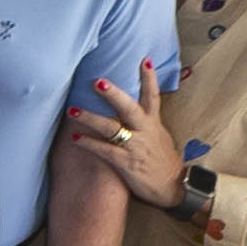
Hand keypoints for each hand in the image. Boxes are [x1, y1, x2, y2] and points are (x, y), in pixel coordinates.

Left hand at [66, 59, 181, 208]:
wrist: (174, 186)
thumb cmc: (163, 160)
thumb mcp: (159, 136)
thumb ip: (146, 121)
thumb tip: (134, 108)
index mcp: (153, 123)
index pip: (153, 96)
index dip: (149, 78)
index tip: (145, 59)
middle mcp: (145, 131)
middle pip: (130, 108)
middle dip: (114, 94)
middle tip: (97, 81)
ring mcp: (135, 146)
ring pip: (112, 128)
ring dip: (90, 118)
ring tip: (72, 110)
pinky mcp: (126, 163)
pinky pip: (105, 151)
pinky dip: (89, 144)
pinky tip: (75, 139)